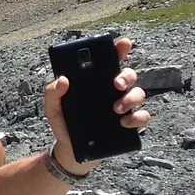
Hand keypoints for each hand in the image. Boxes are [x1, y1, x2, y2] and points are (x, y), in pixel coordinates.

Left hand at [42, 38, 149, 172]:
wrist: (71, 152)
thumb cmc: (64, 124)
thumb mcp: (53, 108)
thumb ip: (52, 93)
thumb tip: (62, 79)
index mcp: (96, 82)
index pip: (110, 61)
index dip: (119, 49)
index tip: (123, 43)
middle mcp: (113, 92)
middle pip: (129, 75)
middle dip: (126, 76)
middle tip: (116, 83)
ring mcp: (123, 107)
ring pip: (139, 94)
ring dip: (131, 98)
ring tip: (116, 109)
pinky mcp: (129, 125)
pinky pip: (142, 117)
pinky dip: (137, 118)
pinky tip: (124, 123)